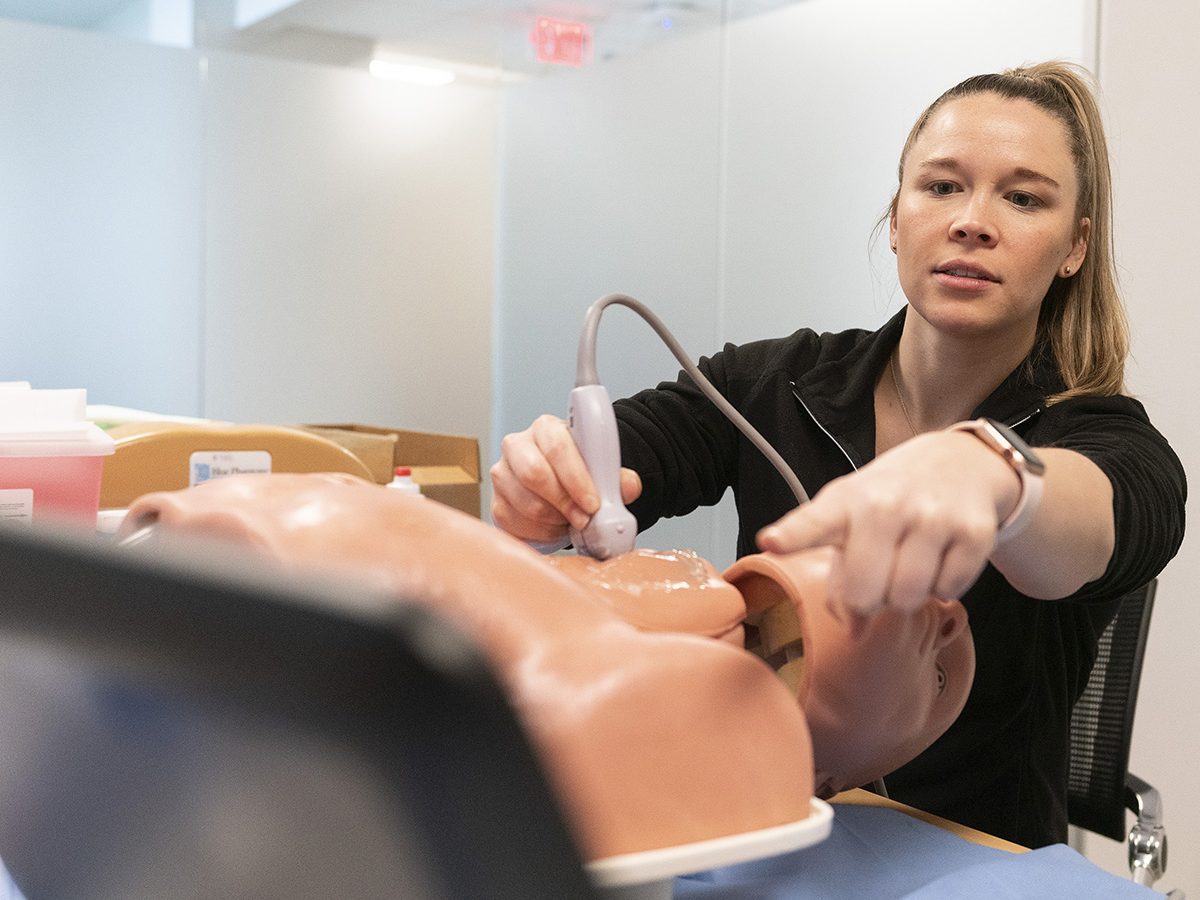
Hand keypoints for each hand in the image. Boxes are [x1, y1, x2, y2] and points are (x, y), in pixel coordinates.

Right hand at [490, 414, 642, 544]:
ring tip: (571, 522)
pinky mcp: (496, 502)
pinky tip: (555, 528)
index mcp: (546, 429)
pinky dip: (540, 532)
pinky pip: (515, 523)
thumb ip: (618, 478)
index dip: (576, 478)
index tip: (593, 503)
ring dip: (553, 520)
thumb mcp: (601, 470)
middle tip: (583, 519)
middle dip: (563, 502)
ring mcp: (502, 474)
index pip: (557, 447)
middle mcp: (517, 445)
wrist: (559, 486)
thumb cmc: (578, 473)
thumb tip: (629, 486)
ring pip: (525, 502)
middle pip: (533, 473)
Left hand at [756, 431, 1018, 615]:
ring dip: (907, 596)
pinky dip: (943, 586)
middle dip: (869, 601)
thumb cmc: (892, 497)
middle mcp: (887, 505)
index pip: (815, 522)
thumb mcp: (852, 515)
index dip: (792, 535)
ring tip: (908, 565)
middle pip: (866, 594)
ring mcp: (933, 517)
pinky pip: (949, 591)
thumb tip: (851, 628)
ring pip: (908, 598)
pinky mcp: (973, 532)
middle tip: (877, 578)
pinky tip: (939, 558)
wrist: (960, 462)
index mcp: (846, 501)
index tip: (771, 541)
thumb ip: (838, 570)